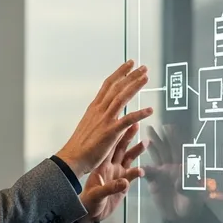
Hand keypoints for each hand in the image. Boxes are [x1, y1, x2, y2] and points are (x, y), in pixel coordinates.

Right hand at [56, 60, 154, 175]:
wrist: (73, 158)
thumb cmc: (80, 145)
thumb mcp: (89, 125)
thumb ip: (100, 117)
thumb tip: (108, 113)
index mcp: (94, 107)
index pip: (108, 85)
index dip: (119, 73)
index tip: (129, 64)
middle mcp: (100, 110)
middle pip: (116, 87)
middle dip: (130, 75)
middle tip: (143, 67)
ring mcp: (105, 120)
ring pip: (121, 98)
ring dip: (134, 86)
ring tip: (146, 77)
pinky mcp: (111, 132)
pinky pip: (127, 120)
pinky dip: (140, 114)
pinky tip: (150, 110)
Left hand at [78, 124, 146, 222]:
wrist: (90, 214)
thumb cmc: (88, 203)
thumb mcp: (97, 195)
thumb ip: (111, 188)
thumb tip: (125, 182)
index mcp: (101, 166)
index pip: (108, 147)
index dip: (114, 135)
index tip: (120, 124)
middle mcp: (110, 167)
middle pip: (120, 148)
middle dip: (127, 136)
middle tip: (135, 124)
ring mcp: (117, 175)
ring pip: (128, 159)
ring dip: (136, 150)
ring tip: (145, 142)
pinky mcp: (123, 185)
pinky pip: (132, 175)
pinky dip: (137, 172)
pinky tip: (143, 170)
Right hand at [142, 124, 203, 221]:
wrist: (181, 219)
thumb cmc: (192, 207)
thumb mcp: (194, 196)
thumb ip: (188, 185)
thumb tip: (180, 176)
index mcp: (183, 168)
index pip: (179, 150)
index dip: (175, 138)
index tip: (170, 127)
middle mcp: (173, 168)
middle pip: (166, 149)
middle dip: (161, 137)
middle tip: (153, 126)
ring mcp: (163, 174)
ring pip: (157, 156)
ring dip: (152, 146)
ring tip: (145, 134)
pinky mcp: (154, 182)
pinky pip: (146, 171)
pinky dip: (141, 166)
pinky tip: (135, 158)